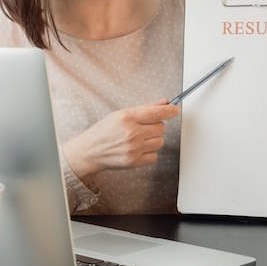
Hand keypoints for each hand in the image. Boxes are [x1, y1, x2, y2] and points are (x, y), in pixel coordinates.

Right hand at [63, 100, 179, 180]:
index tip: (176, 109)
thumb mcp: (121, 114)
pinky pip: (154, 155)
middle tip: (144, 127)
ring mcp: (134, 149)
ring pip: (159, 141)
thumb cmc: (104, 131)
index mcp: (127, 118)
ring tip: (139, 138)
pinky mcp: (135, 162)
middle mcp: (132, 133)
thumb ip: (145, 108)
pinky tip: (138, 148)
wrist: (90, 151)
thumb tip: (164, 103)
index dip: (170, 111)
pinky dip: (149, 152)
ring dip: (153, 139)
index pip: (156, 113)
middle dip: (156, 126)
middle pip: (161, 127)